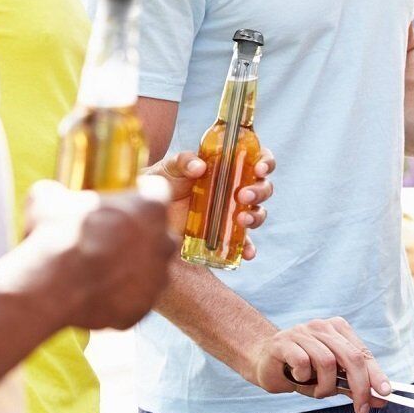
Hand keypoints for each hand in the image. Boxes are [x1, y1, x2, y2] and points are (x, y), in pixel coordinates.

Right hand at [13, 179, 176, 330]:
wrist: (49, 285)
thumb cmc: (55, 234)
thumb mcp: (49, 198)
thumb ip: (59, 193)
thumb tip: (50, 194)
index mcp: (151, 207)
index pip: (157, 193)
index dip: (139, 196)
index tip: (122, 202)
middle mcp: (163, 241)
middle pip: (160, 233)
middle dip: (141, 235)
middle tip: (110, 238)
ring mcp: (156, 278)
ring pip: (152, 269)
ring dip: (134, 268)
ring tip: (101, 269)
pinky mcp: (143, 309)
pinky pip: (136, 300)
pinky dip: (121, 297)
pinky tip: (97, 292)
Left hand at [145, 149, 274, 259]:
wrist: (148, 207)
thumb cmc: (163, 180)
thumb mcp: (171, 166)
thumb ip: (184, 161)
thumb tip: (199, 167)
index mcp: (228, 166)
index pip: (257, 159)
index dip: (265, 162)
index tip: (258, 168)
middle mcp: (235, 188)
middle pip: (262, 188)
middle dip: (259, 191)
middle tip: (242, 196)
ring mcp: (231, 212)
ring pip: (257, 213)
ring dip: (256, 216)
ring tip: (241, 220)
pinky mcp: (224, 233)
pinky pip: (243, 243)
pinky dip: (249, 248)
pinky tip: (247, 253)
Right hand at [250, 317, 390, 412]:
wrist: (265, 362)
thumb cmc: (301, 370)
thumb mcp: (330, 380)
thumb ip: (353, 387)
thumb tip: (380, 400)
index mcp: (337, 329)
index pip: (362, 353)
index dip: (375, 374)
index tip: (385, 394)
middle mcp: (322, 327)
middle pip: (350, 357)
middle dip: (359, 386)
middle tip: (360, 409)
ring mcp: (302, 332)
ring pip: (327, 362)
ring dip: (325, 386)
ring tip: (317, 391)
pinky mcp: (283, 342)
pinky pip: (303, 362)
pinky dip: (304, 377)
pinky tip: (298, 377)